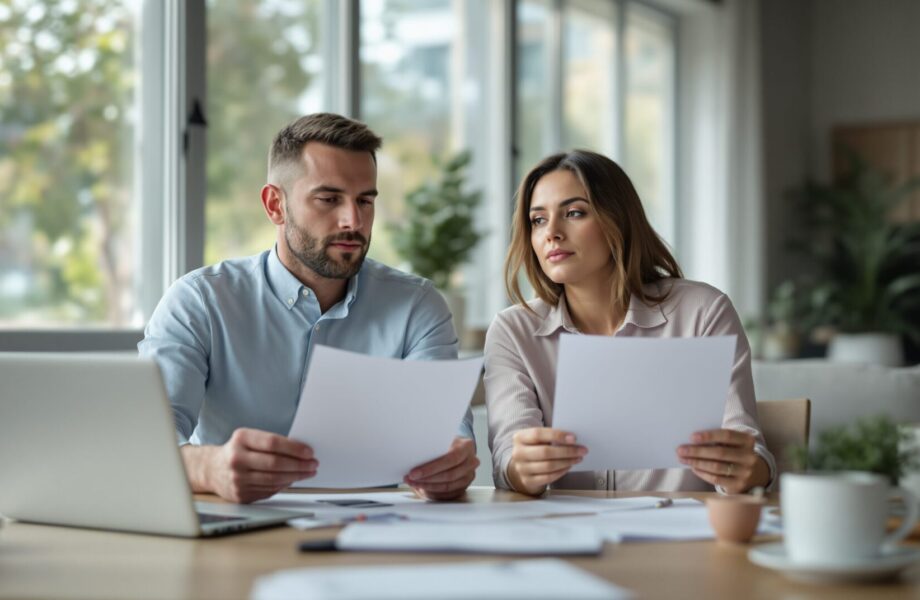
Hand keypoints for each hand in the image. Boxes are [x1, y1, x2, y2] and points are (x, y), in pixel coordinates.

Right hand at [181, 428, 316, 502]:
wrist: (211, 469)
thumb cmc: (237, 451)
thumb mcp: (248, 439)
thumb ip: (270, 444)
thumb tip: (301, 452)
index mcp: (240, 439)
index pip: (272, 443)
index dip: (294, 448)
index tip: (309, 452)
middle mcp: (237, 459)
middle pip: (275, 463)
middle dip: (299, 465)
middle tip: (313, 464)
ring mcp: (237, 479)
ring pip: (274, 480)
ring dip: (296, 477)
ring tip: (308, 472)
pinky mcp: (240, 495)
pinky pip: (269, 490)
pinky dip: (284, 485)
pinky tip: (292, 480)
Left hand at [404, 437, 477, 500]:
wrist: (459, 447)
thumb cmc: (447, 443)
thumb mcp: (442, 438)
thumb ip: (432, 445)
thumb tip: (412, 455)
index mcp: (466, 446)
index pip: (450, 459)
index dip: (431, 468)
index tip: (414, 472)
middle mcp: (471, 462)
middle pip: (448, 475)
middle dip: (426, 479)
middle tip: (411, 479)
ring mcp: (469, 476)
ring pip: (447, 487)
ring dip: (428, 487)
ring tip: (414, 483)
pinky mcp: (464, 486)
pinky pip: (447, 494)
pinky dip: (433, 493)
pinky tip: (422, 488)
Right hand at [506, 427, 586, 495]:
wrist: (522, 465)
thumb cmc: (534, 448)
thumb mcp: (537, 439)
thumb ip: (550, 437)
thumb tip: (571, 439)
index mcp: (520, 438)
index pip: (538, 434)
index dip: (557, 435)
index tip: (573, 438)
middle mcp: (518, 453)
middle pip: (545, 452)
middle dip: (567, 451)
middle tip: (581, 450)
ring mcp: (522, 468)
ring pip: (548, 466)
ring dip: (567, 462)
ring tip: (577, 458)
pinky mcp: (528, 481)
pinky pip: (548, 477)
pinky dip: (561, 472)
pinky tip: (569, 466)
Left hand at [677, 429, 769, 493]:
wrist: (756, 473)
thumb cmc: (736, 452)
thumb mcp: (734, 443)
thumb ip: (719, 440)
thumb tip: (692, 440)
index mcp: (748, 441)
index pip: (727, 436)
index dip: (709, 436)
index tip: (692, 437)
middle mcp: (749, 457)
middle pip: (719, 453)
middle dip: (697, 451)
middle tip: (681, 450)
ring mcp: (745, 473)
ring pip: (716, 467)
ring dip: (696, 462)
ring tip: (683, 459)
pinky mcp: (738, 486)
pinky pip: (716, 479)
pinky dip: (702, 473)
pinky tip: (693, 468)